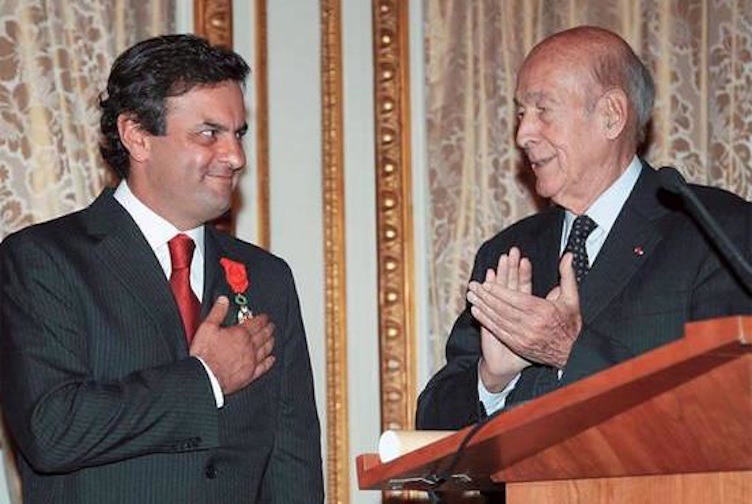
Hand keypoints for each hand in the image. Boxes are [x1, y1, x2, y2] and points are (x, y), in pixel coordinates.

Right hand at [189, 296, 275, 393]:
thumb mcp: (207, 327)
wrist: (205, 377)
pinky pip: (263, 367)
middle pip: (263, 335)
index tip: (265, 317)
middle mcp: (249, 347)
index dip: (262, 318)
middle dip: (268, 328)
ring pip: (266, 349)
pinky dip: (269, 362)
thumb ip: (217, 312)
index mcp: (240, 334)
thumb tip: (223, 301)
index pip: (256, 323)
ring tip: (272, 338)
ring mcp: (250, 361)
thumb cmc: (205, 355)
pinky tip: (271, 359)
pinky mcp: (249, 374)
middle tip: (271, 325)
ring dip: (270, 342)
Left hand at [468, 250, 581, 368]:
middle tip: (473, 286)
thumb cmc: (570, 325)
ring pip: (498, 319)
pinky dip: (486, 321)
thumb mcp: (572, 299)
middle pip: (504, 308)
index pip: (517, 298)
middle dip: (486, 296)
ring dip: (483, 307)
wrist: (572, 354)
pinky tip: (477, 313)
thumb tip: (567, 256)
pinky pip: (499, 331)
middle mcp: (532, 324)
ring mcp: (523, 336)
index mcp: (543, 311)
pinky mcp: (518, 345)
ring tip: (471, 297)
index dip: (500, 291)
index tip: (487, 283)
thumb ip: (567, 276)